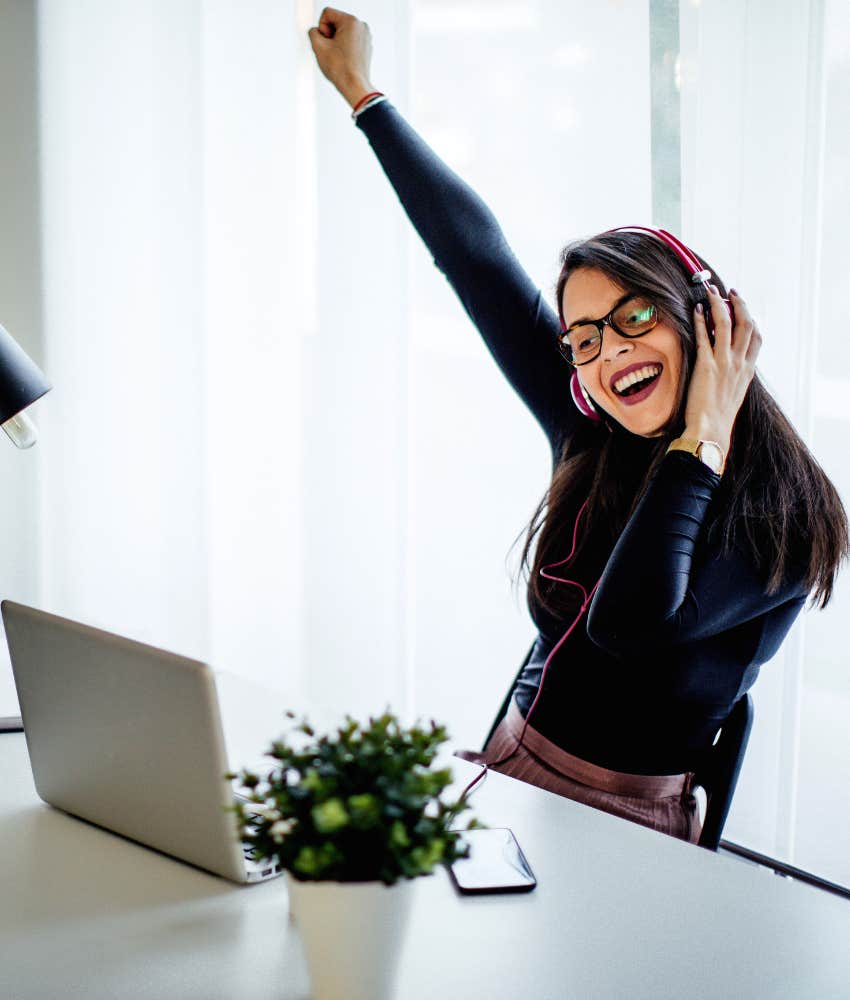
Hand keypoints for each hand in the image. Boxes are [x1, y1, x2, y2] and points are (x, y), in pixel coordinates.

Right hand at [307, 7, 374, 108]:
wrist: (355, 86)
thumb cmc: (341, 70)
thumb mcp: (318, 46)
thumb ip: (312, 32)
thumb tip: (316, 32)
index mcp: (351, 21)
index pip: (327, 14)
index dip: (321, 29)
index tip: (327, 43)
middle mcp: (361, 25)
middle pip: (335, 22)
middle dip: (329, 35)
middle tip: (332, 51)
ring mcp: (365, 36)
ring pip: (342, 32)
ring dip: (336, 42)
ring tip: (338, 56)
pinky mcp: (366, 46)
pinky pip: (349, 41)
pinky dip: (344, 48)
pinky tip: (344, 60)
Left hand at [684, 285, 761, 453]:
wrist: (711, 430)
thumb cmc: (718, 417)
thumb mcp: (734, 394)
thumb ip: (735, 376)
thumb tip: (729, 367)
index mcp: (748, 370)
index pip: (757, 336)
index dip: (751, 317)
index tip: (742, 306)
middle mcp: (739, 363)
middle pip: (746, 324)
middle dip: (739, 303)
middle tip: (729, 291)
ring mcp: (724, 363)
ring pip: (727, 324)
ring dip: (719, 304)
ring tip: (711, 292)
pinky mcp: (707, 366)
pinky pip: (705, 337)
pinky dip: (701, 320)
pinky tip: (696, 310)